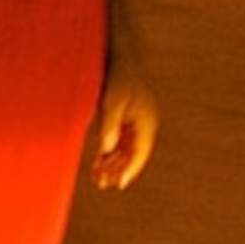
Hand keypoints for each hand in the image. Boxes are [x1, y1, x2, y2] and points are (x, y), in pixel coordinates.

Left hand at [91, 73, 158, 189]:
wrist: (120, 59)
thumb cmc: (118, 77)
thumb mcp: (112, 100)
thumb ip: (110, 124)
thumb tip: (107, 149)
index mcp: (147, 122)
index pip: (140, 152)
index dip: (131, 169)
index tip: (120, 184)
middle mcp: (144, 126)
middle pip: (132, 154)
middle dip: (118, 170)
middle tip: (102, 184)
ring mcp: (135, 123)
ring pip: (125, 150)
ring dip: (113, 164)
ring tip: (98, 179)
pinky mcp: (125, 120)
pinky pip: (119, 142)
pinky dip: (109, 153)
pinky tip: (98, 164)